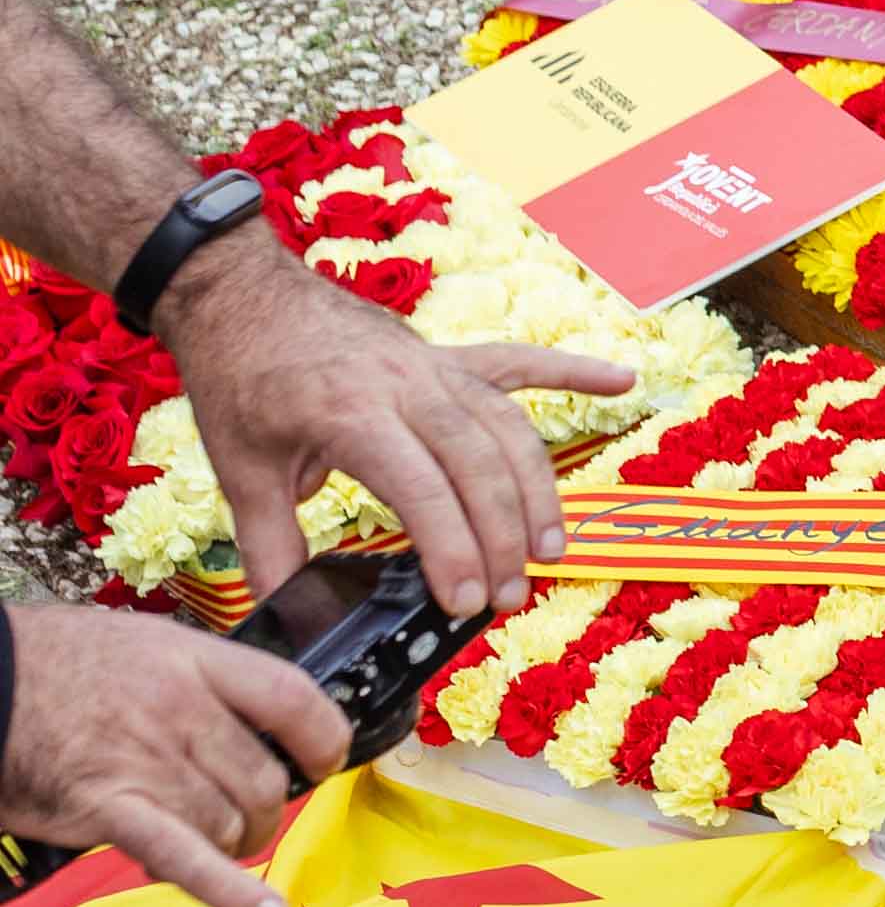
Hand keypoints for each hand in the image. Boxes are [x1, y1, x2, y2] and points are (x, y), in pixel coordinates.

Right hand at [0, 602, 346, 906]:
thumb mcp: (143, 643)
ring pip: (229, 824)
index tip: (327, 759)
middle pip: (263, 780)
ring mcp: (148, 762)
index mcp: (195, 660)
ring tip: (206, 840)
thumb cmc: (57, 663)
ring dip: (229, 844)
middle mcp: (181, 709)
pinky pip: (186, 858)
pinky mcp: (113, 811)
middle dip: (266, 812)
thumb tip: (252, 717)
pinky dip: (228, 892)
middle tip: (246, 817)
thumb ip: (202, 679)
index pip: (293, 700)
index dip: (325, 738)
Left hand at [167, 230, 630, 616]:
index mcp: (350, 412)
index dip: (450, 549)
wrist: (239, 292)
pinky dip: (574, 369)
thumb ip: (271, 547)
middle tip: (506, 596)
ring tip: (548, 549)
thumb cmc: (240, 378)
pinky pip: (519, 362)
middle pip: (478, 464)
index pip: (420, 488)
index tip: (461, 603)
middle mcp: (404, 384)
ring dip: (536, 490)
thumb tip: (282, 614)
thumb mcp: (242, 470)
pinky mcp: (445, 355)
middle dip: (502, 537)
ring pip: (506, 427)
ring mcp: (433, 365)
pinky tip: (623, 379)